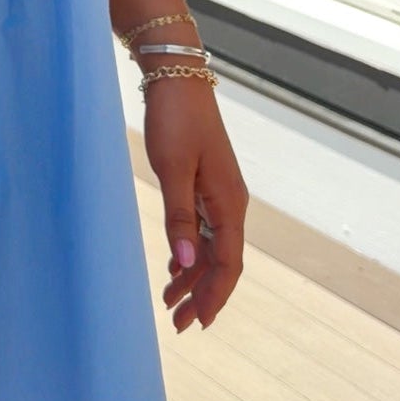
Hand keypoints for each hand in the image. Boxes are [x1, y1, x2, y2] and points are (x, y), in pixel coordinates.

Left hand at [143, 76, 247, 331]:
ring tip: (169, 301)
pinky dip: (190, 251)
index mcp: (228, 203)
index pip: (228, 263)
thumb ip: (180, 218)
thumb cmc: (175, 120)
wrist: (177, 76)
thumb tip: (188, 264)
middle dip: (202, 293)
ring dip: (193, 275)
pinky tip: (175, 265)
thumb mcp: (173, 170)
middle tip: (177, 323)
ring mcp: (219, 192)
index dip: (215, 295)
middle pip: (222, 260)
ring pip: (211, 247)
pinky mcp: (205, 182)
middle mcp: (230, 202)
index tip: (198, 323)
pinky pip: (203, 229)